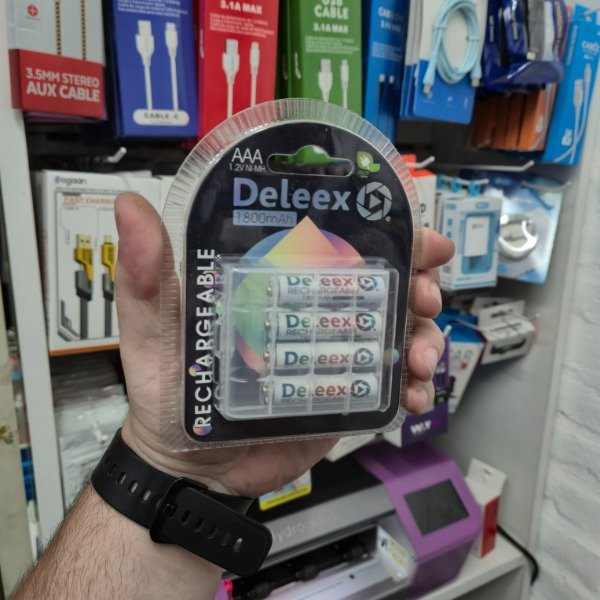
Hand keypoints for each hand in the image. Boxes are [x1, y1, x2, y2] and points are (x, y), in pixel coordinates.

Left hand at [117, 193, 453, 497]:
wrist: (190, 467)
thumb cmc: (168, 393)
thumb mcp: (152, 330)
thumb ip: (145, 275)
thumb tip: (131, 207)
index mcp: (277, 282)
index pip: (338, 243)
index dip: (388, 235)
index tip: (421, 239)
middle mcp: (312, 311)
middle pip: (383, 284)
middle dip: (418, 284)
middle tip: (423, 297)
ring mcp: (332, 353)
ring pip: (398, 331)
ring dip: (426, 337)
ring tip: (422, 358)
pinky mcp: (344, 396)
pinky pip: (391, 385)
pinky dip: (416, 387)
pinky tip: (417, 397)